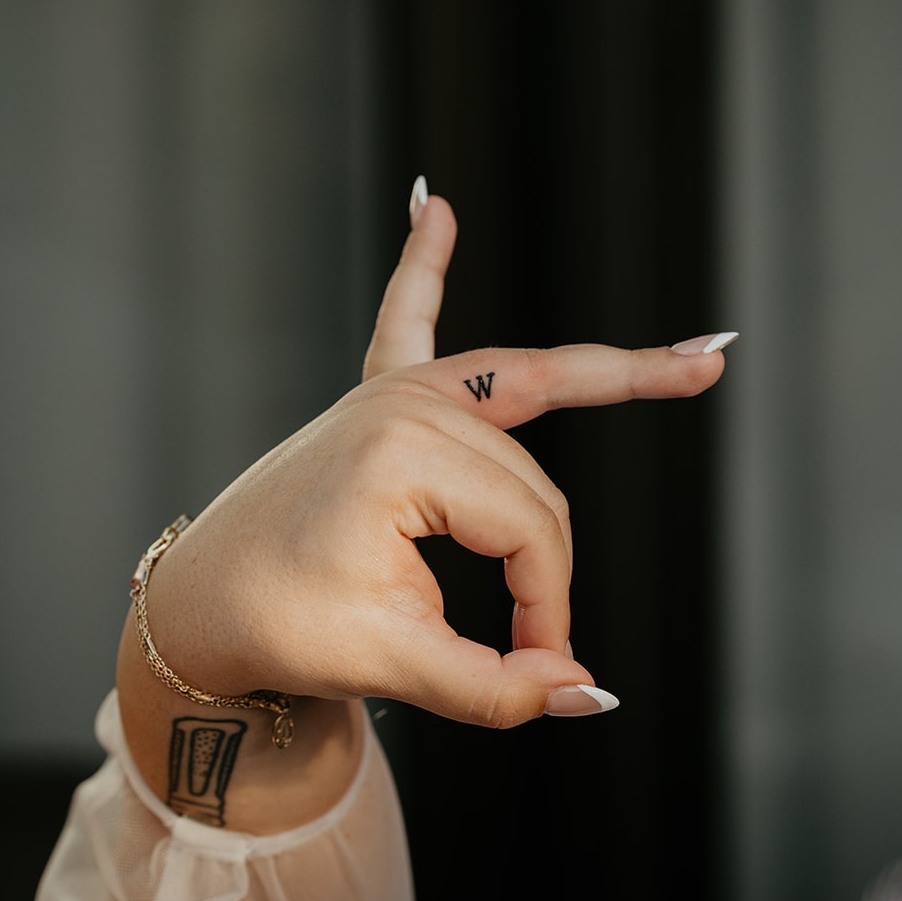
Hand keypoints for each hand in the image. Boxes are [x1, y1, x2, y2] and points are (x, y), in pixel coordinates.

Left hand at [142, 177, 734, 728]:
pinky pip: (410, 319)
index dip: (549, 611)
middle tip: (545, 653)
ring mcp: (390, 393)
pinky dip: (423, 266)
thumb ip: (496, 688)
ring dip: (607, 372)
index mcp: (405, 454)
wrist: (195, 609)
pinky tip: (432, 207)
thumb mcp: (392, 666)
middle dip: (551, 571)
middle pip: (536, 486)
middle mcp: (404, 404)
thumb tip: (592, 692)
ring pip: (527, 391)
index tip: (537, 673)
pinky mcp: (375, 397)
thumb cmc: (278, 629)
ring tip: (706, 358)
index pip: (532, 534)